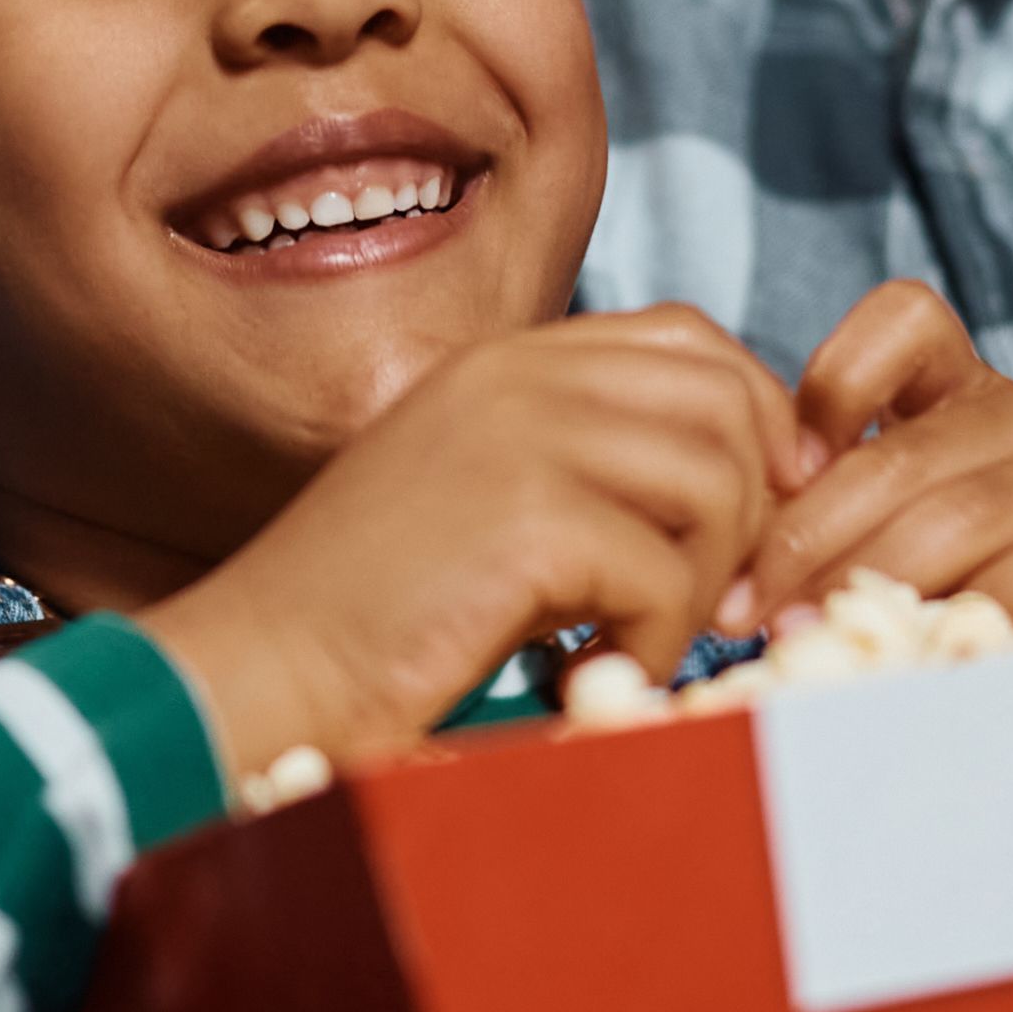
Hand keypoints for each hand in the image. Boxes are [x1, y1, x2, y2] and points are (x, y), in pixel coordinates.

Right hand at [136, 304, 811, 771]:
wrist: (260, 672)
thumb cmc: (374, 614)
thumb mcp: (486, 498)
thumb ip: (587, 464)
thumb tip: (748, 485)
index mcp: (505, 358)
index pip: (693, 339)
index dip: (752, 426)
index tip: (747, 524)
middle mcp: (516, 374)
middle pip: (726, 404)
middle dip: (750, 515)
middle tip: (715, 607)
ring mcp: (517, 437)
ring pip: (716, 486)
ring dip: (703, 587)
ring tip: (636, 643)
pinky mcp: (524, 519)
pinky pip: (666, 575)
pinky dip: (650, 644)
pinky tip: (584, 672)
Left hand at [750, 280, 1012, 625]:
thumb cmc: (978, 593)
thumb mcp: (898, 538)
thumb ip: (830, 522)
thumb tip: (730, 570)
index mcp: (967, 391)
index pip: (905, 321)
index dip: (833, 379)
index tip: (776, 473)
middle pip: (907, 454)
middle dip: (810, 536)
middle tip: (745, 607)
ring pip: (969, 513)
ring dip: (877, 579)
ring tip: (811, 635)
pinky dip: (976, 610)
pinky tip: (923, 650)